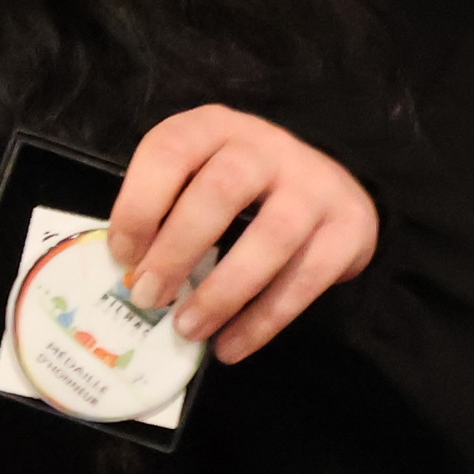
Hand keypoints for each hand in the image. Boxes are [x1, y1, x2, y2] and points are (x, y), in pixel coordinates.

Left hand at [108, 105, 380, 362]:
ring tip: (188, 329)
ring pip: (272, 236)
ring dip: (223, 291)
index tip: (123, 255)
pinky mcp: (350, 226)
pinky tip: (231, 346)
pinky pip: (307, 278)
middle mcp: (267, 147)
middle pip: (221, 192)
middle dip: (177, 251)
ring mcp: (315, 185)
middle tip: (149, 297)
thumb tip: (128, 276)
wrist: (328, 185)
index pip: (170, 151)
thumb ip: (164, 213)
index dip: (139, 204)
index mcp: (214, 127)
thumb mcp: (197, 177)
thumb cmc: (240, 189)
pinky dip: (264, 319)